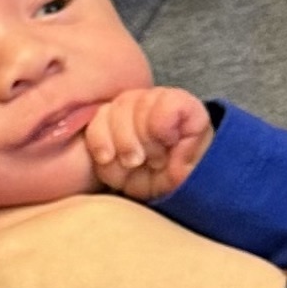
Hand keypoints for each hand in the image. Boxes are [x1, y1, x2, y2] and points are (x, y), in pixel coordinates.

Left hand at [84, 85, 211, 201]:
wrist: (188, 187)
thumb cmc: (151, 180)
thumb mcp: (119, 174)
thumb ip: (104, 157)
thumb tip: (105, 152)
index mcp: (116, 116)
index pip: (98, 113)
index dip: (99, 137)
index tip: (106, 158)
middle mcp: (137, 103)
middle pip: (119, 105)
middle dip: (124, 141)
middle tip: (136, 161)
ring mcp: (161, 100)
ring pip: (140, 102)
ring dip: (146, 138)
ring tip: (156, 158)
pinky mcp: (186, 104)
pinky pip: (167, 103)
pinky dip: (164, 126)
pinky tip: (170, 141)